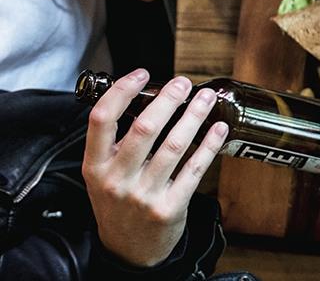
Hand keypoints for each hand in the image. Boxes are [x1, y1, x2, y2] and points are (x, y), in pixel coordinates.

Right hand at [83, 70, 229, 267]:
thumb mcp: (102, 176)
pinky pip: (195, 168)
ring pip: (174, 145)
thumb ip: (115, 144)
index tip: (141, 74)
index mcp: (94, 167)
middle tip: (183, 83)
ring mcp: (144, 195)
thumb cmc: (118, 203)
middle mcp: (117, 180)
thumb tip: (144, 98)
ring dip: (194, 116)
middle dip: (168, 100)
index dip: (121, 91)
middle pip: (145, 128)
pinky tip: (218, 128)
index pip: (101, 120)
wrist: (129, 250)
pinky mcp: (170, 207)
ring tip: (205, 99)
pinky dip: (209, 144)